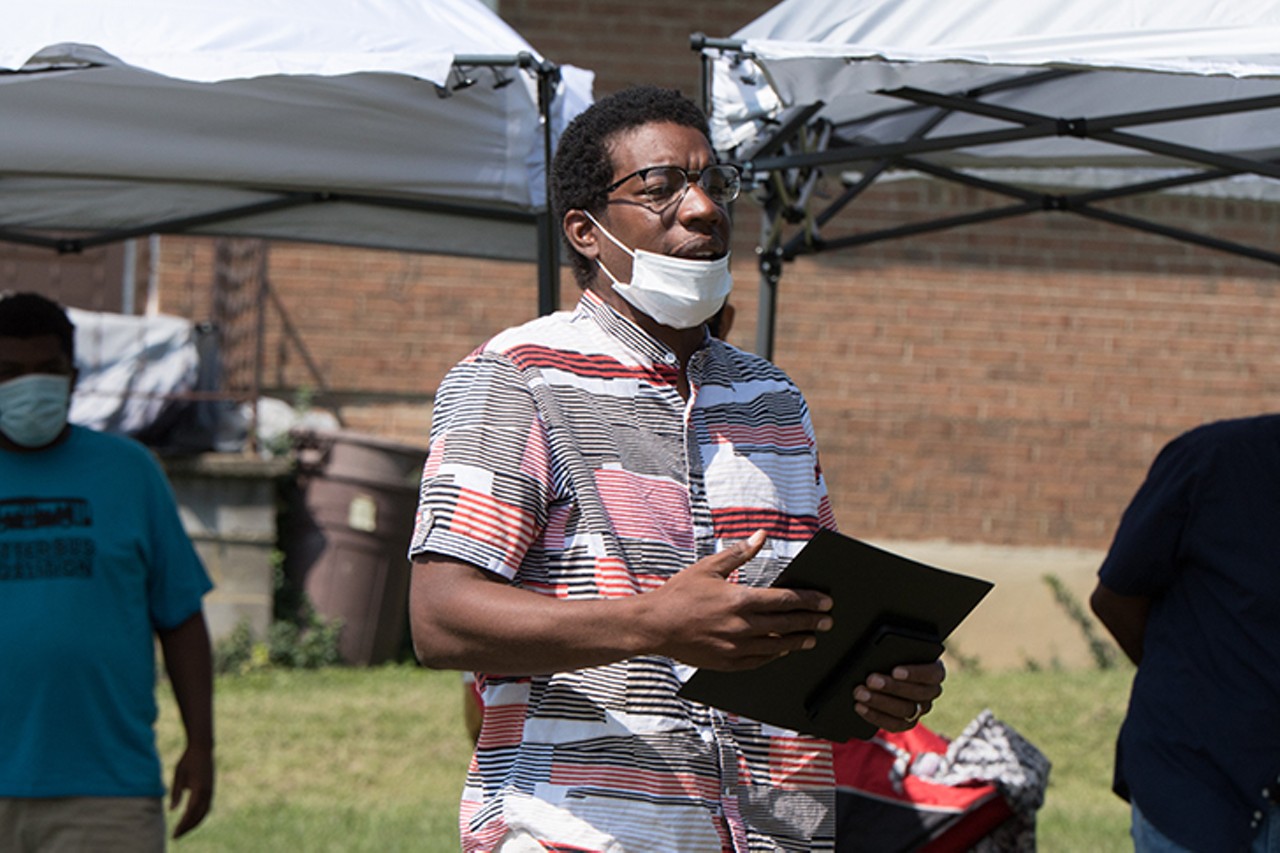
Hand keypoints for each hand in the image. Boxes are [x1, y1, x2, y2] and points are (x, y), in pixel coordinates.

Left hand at [169, 743, 213, 837]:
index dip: (182, 825)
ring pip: (205, 813)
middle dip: (188, 828)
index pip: (190, 813)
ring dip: (195, 823)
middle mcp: (208, 792)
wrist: (203, 748)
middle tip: (176, 836)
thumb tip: (172, 811)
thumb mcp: (178, 775)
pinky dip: (199, 816)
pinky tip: (191, 819)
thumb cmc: (187, 760)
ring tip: (183, 830)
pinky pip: (207, 807)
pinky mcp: (212, 789)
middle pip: (198, 816)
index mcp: (199, 789)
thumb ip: (175, 794)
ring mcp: (211, 791)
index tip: (174, 834)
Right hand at [644, 530, 833, 670]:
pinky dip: (775, 655)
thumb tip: (761, 535)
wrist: (654, 626)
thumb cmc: (679, 594)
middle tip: (828, 620)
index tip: (825, 601)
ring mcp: (735, 648)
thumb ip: (738, 553)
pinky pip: (759, 661)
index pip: (784, 600)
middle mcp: (741, 626)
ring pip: (777, 647)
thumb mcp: (708, 567)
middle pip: (786, 625)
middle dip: (811, 621)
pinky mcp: (727, 663)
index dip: (809, 600)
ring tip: (812, 638)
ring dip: (798, 642)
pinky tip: (783, 650)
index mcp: (739, 600)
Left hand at [852, 660, 945, 732]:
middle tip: (870, 680)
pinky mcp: (907, 722)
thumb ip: (896, 652)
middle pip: (916, 694)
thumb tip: (883, 655)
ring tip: (860, 693)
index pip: (933, 674)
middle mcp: (931, 692)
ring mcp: (921, 709)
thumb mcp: (898, 650)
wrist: (886, 669)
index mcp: (935, 671)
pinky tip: (860, 707)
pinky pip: (894, 724)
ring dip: (879, 702)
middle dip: (891, 687)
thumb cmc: (895, 654)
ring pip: (905, 711)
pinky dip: (875, 716)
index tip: (895, 671)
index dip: (915, 674)